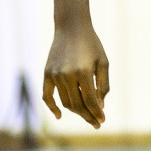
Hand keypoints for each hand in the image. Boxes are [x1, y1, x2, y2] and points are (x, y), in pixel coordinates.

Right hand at [44, 0, 109, 127]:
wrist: (71, 27)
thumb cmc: (91, 44)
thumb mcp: (103, 62)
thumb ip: (103, 85)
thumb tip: (99, 107)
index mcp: (83, 72)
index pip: (90, 101)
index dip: (97, 113)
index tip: (102, 120)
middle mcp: (67, 75)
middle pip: (77, 104)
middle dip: (88, 116)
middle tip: (96, 123)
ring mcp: (55, 75)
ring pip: (65, 102)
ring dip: (76, 112)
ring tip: (87, 115)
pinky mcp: (47, 73)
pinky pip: (47, 96)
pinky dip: (52, 107)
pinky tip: (59, 116)